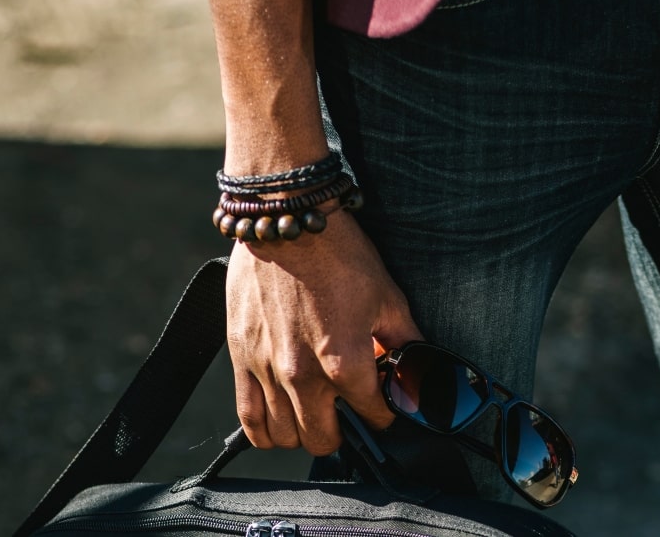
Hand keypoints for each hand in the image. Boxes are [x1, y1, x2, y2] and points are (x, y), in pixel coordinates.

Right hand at [225, 208, 422, 454]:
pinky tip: (279, 423)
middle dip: (344, 432)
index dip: (385, 414)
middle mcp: (303, 374)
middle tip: (350, 412)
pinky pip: (248, 419)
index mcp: (345, 361)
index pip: (373, 416)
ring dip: (304, 432)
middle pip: (324, 440)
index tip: (384, 405)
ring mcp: (267, 369)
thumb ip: (405, 341)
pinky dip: (265, 431)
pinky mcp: (240, 358)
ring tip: (316, 414)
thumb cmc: (337, 252)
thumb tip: (419, 366)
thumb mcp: (387, 296)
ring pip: (285, 437)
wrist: (285, 219)